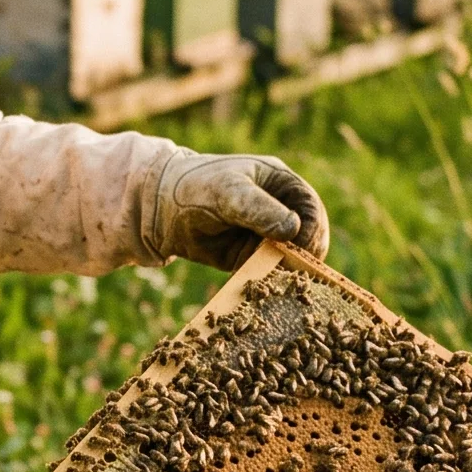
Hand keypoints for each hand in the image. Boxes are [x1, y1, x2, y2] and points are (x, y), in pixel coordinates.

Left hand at [144, 150, 330, 273]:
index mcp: (279, 183)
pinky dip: (268, 280)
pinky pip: (267, 271)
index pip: (310, 207)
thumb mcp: (228, 193)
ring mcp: (264, 233)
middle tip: (296, 270)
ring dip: (288, 270)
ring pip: (290, 256)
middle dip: (304, 253)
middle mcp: (277, 208)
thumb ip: (259, 209)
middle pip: (307, 235)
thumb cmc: (196, 188)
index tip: (303, 247)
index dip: (313, 228)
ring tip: (279, 279)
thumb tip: (294, 229)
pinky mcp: (248, 256)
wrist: (158, 210)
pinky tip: (264, 288)